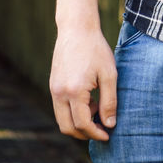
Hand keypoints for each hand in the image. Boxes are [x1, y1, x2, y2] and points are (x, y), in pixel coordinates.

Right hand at [49, 24, 117, 140]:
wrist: (76, 28)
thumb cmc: (96, 49)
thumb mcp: (109, 74)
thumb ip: (110, 102)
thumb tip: (109, 125)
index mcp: (74, 91)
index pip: (83, 124)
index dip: (96, 133)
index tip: (108, 135)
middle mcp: (59, 93)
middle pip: (68, 127)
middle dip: (85, 134)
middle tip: (102, 129)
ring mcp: (53, 89)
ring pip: (62, 120)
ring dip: (78, 123)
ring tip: (97, 110)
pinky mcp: (53, 85)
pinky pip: (60, 108)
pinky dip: (73, 112)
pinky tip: (89, 101)